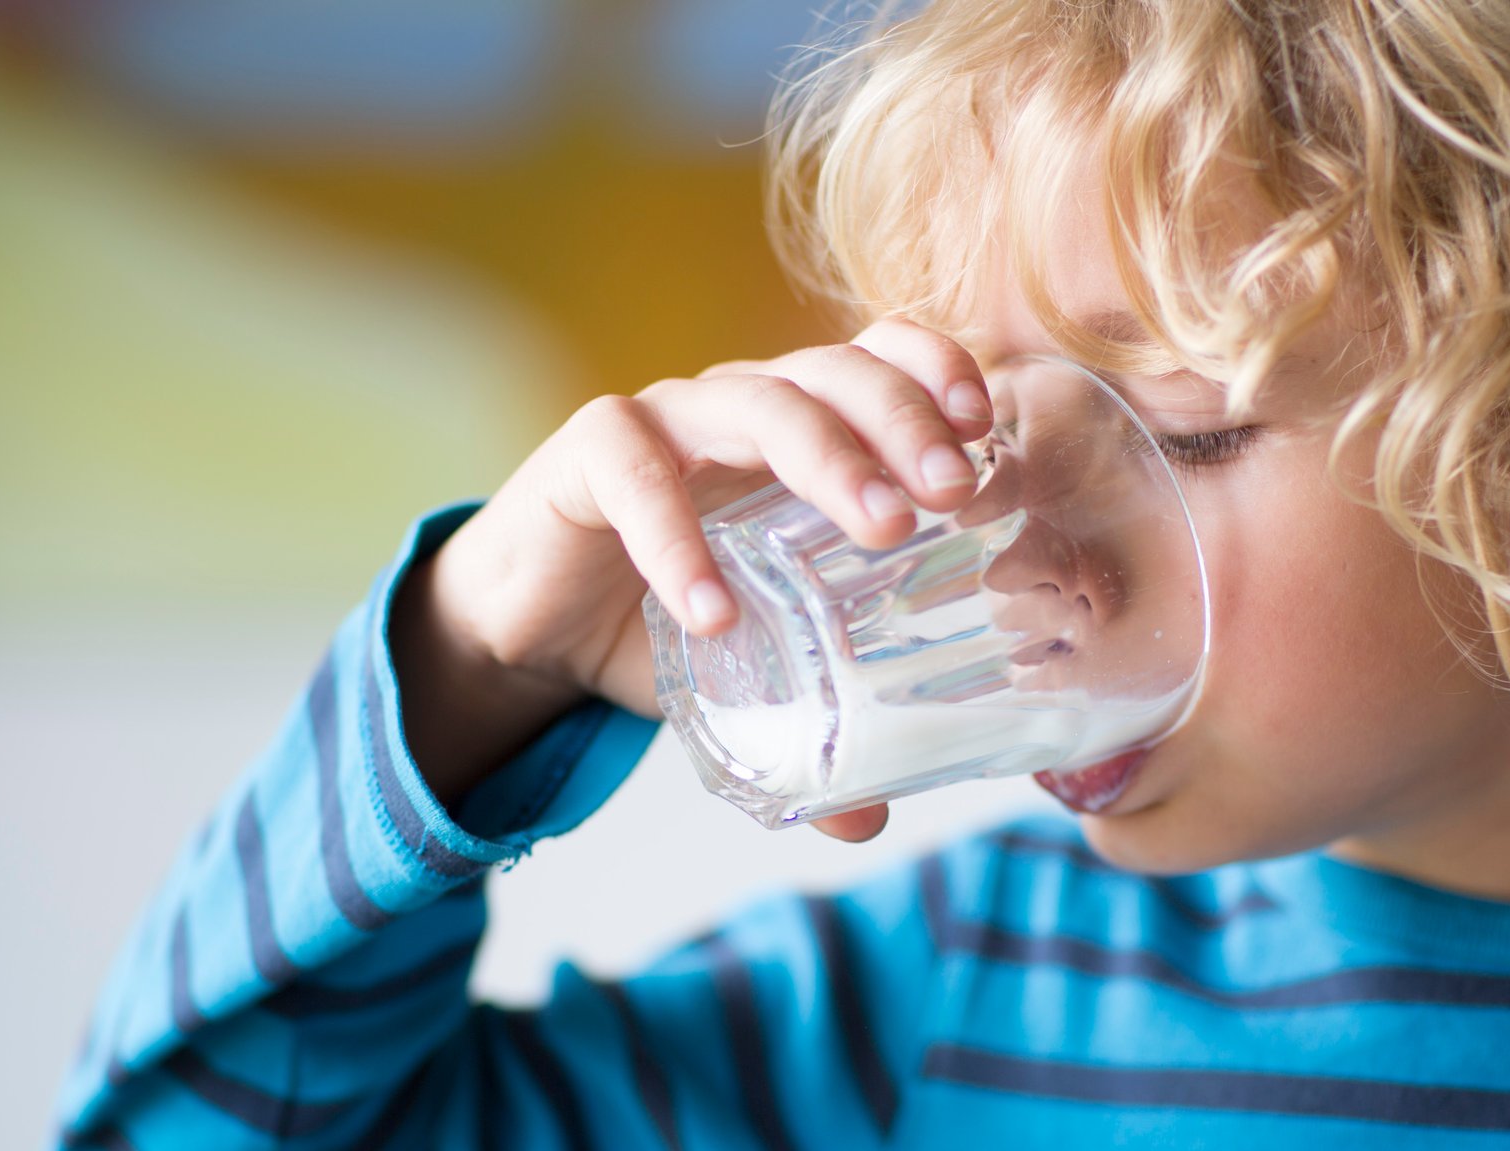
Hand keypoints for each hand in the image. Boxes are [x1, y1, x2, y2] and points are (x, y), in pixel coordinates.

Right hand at [390, 317, 994, 832]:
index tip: (983, 423)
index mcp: (796, 432)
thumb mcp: (745, 672)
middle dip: (903, 422)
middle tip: (952, 493)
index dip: (932, 369)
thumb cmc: (656, 619)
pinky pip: (635, 474)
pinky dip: (679, 540)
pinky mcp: (584, 456)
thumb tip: (870, 822)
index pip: (875, 356)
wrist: (526, 625)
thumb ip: (807, 734)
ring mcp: (664, 421)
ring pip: (755, 400)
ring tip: (885, 528)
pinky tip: (715, 610)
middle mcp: (739, 407)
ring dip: (827, 457)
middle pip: (832, 371)